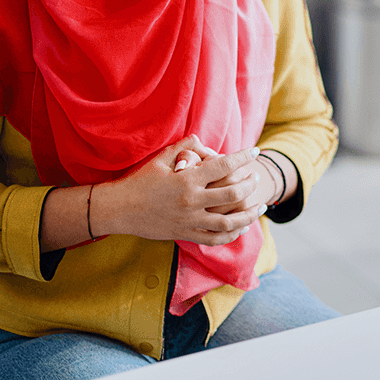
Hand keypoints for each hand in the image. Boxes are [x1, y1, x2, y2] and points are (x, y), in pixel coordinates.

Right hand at [93, 136, 264, 245]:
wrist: (119, 210)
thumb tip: (203, 140)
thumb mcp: (161, 159)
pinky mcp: (185, 234)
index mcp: (187, 179)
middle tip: (256, 177)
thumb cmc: (139, 182)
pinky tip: (243, 227)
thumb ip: (184, 148)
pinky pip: (215, 238)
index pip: (224, 166)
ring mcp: (190, 221)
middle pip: (233, 194)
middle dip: (250, 184)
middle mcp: (191, 201)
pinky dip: (232, 234)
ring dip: (249, 213)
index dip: (243, 157)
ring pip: (229, 221)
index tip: (255, 152)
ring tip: (260, 205)